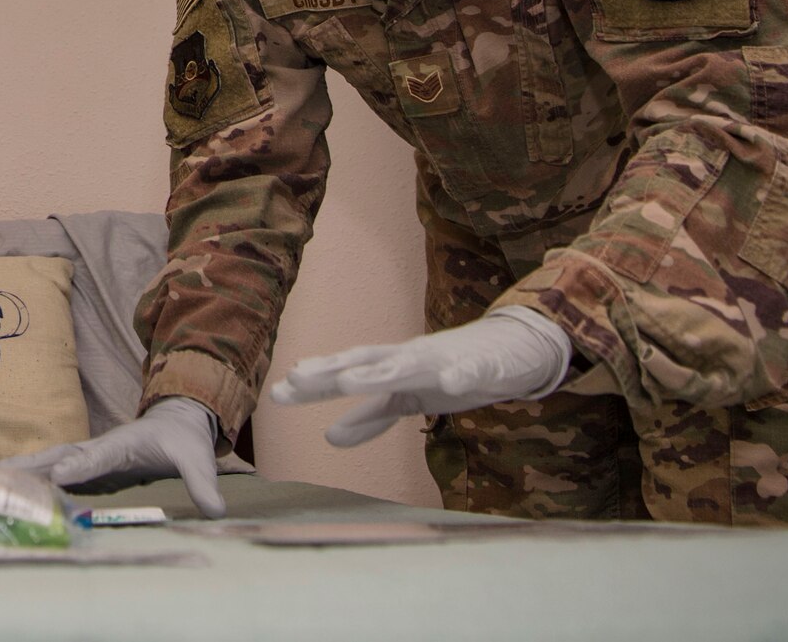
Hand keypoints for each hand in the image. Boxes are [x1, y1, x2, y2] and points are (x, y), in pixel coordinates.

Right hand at [5, 397, 225, 517]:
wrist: (176, 420)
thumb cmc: (183, 439)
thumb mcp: (198, 459)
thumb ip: (204, 484)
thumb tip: (216, 512)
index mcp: (125, 444)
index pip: (99, 456)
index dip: (79, 468)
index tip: (57, 478)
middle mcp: (101, 449)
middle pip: (62, 456)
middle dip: (34, 466)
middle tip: (3, 477)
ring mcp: (92, 458)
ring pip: (53, 463)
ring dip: (27, 472)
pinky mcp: (90, 469)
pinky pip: (58, 474)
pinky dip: (36, 480)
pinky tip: (16, 493)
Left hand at [269, 307, 571, 447]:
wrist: (509, 350)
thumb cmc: (448, 372)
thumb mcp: (405, 400)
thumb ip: (369, 418)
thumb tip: (328, 438)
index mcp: (390, 367)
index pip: (345, 372)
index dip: (313, 384)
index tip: (278, 394)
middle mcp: (409, 357)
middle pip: (364, 362)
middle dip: (330, 371)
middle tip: (296, 379)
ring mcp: (443, 359)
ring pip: (408, 363)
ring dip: (378, 371)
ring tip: (347, 379)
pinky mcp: (480, 366)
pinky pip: (471, 371)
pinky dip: (460, 375)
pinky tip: (450, 382)